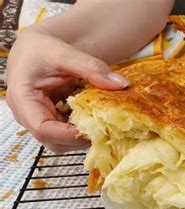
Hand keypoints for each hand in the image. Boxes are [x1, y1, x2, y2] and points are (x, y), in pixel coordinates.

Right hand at [6, 30, 128, 152]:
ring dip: (85, 135)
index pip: (43, 129)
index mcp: (23, 100)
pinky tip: (98, 117)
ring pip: (63, 142)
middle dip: (81, 138)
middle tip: (107, 127)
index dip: (70, 135)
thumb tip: (121, 84)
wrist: (35, 49)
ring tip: (105, 122)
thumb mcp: (65, 53)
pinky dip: (85, 127)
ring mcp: (41, 121)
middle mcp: (29, 116)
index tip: (95, 129)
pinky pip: (69, 133)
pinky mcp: (53, 121)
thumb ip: (92, 68)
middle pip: (55, 142)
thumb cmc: (41, 49)